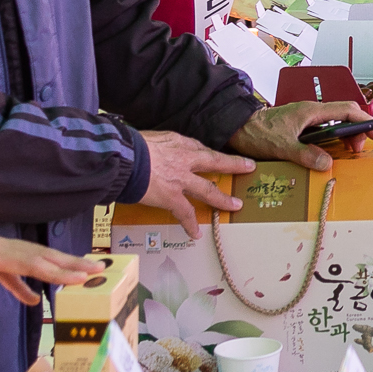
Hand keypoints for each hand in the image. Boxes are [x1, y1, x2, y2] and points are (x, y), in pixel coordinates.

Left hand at [0, 213, 102, 327]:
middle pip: (41, 256)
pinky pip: (13, 268)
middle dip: (71, 263)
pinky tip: (32, 298)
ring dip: (57, 266)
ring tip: (81, 276)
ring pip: (32, 258)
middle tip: (100, 269)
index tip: (83, 277)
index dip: (57, 272)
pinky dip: (26, 281)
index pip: (30, 263)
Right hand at [139, 129, 253, 234]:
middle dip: (233, 164)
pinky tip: (195, 234)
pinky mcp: (172, 197)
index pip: (197, 148)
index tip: (214, 156)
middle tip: (248, 166)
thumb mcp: (147, 138)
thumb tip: (147, 151)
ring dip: (222, 199)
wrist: (124, 158)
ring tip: (235, 205)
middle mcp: (185, 160)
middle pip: (215, 161)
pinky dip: (190, 224)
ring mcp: (182, 180)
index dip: (206, 153)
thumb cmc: (129, 145)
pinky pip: (185, 213)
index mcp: (177, 142)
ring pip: (209, 190)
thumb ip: (155, 146)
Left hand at [229, 98, 372, 169]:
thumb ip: (305, 155)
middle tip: (358, 151)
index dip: (365, 121)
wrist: (235, 127)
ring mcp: (304, 119)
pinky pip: (322, 131)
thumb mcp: (281, 147)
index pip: (347, 110)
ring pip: (333, 124)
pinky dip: (331, 140)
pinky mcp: (298, 127)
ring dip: (344, 137)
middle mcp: (310, 112)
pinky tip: (328, 153)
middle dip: (356, 132)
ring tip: (347, 153)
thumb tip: (327, 163)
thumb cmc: (256, 132)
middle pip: (344, 116)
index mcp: (311, 111)